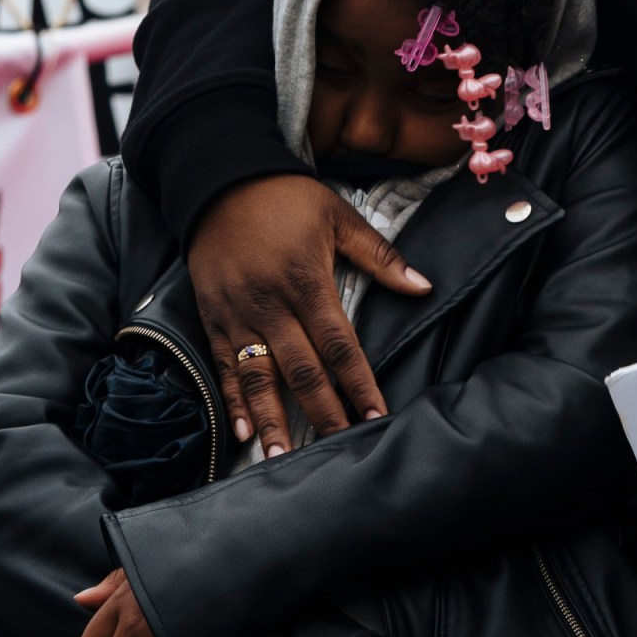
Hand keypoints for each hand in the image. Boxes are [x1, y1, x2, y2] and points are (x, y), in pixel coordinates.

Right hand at [190, 174, 429, 456]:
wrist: (219, 178)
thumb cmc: (286, 197)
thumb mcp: (339, 217)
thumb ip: (381, 256)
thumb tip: (424, 287)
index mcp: (307, 282)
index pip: (340, 345)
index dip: (359, 383)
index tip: (376, 415)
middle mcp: (270, 304)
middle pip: (301, 370)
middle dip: (322, 413)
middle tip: (340, 448)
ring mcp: (238, 313)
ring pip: (258, 377)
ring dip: (272, 419)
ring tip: (283, 458)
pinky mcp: (213, 316)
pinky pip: (225, 365)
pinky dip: (234, 400)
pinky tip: (245, 430)